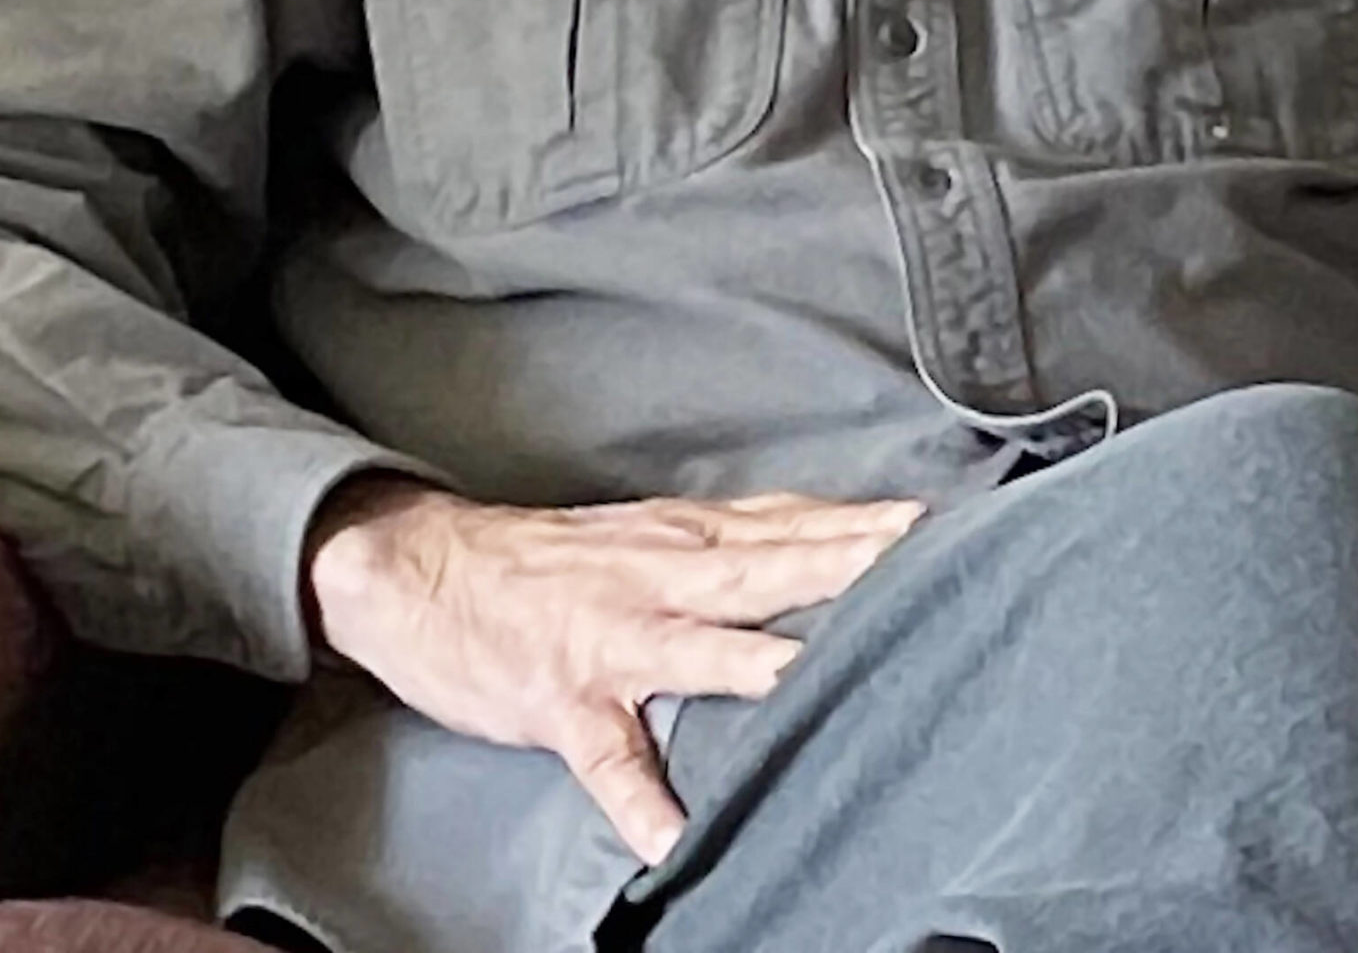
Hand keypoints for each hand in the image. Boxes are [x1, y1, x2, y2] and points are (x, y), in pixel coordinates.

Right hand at [304, 476, 924, 864]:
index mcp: (682, 537)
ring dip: (757, 662)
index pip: (784, 522)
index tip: (933, 518)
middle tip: (910, 556)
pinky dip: (640, 801)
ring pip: (697, 647)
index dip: (855, 521)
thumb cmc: (550, 557)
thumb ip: (733, 537)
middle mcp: (658, 577)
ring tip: (813, 680)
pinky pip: (608, 761)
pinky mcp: (563, 702)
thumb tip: (823, 531)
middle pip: (763, 568)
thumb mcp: (646, 530)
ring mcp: (611, 640)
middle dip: (836, 564)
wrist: (424, 566)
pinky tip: (672, 840)